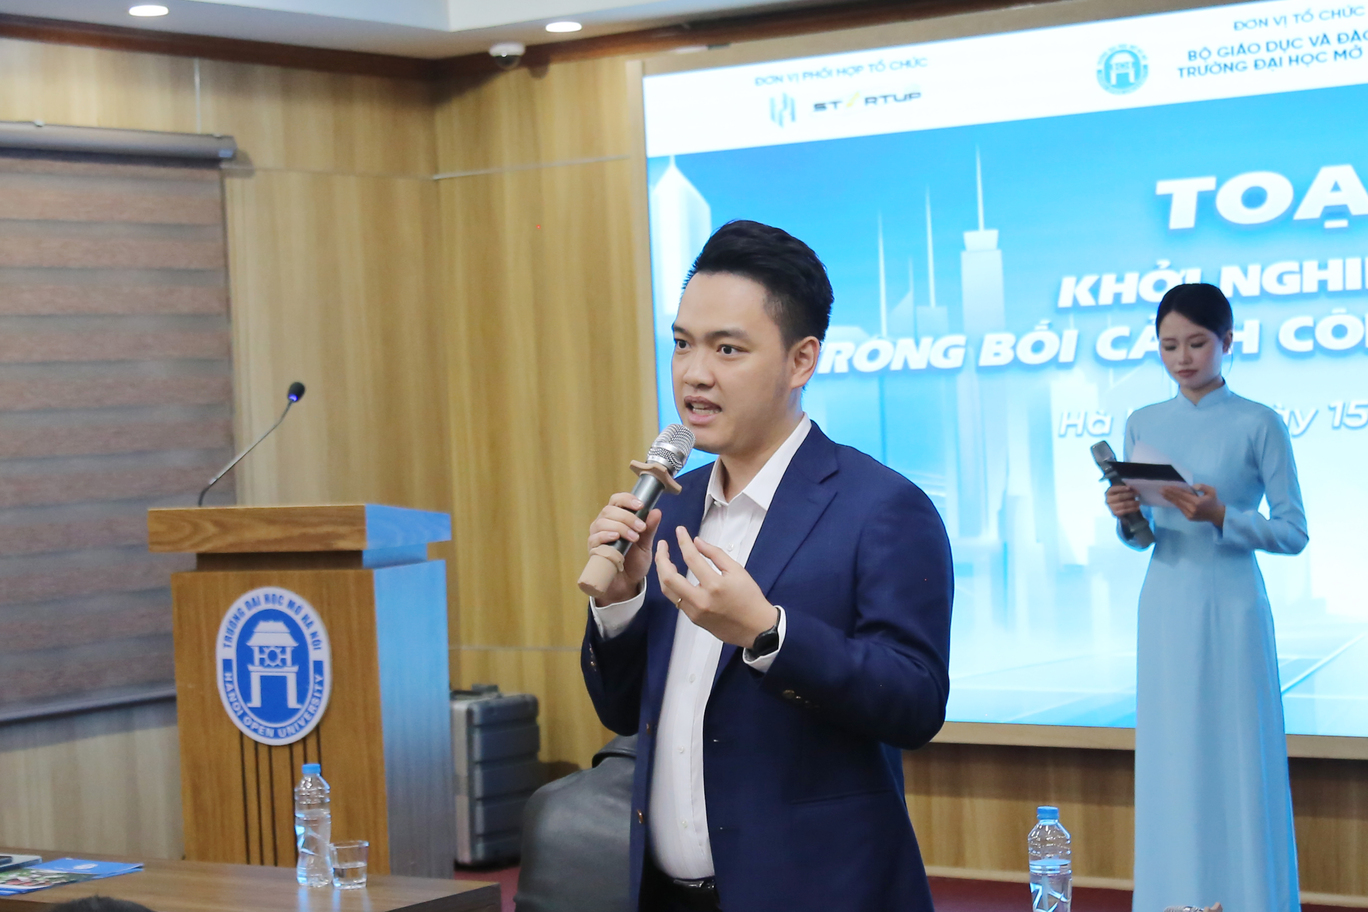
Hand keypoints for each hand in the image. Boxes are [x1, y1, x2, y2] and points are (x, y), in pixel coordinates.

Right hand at [586, 493, 662, 604]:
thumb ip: (650, 528)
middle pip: (609, 510)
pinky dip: (606, 535)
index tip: (641, 505)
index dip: (627, 499)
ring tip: (634, 537)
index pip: (617, 500)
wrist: (627, 584)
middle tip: (641, 527)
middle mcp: (604, 524)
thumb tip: (657, 511)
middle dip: (627, 516)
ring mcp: (597, 536)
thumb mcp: (646, 544)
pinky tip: (616, 538)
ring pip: (602, 522)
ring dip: (620, 527)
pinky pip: (595, 538)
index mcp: (617, 518)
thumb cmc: (634, 562)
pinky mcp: (593, 549)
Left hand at [655, 527, 777, 648]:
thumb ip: (715, 554)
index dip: (683, 541)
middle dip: (662, 558)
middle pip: (669, 578)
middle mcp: (701, 600)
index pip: (692, 558)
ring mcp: (695, 611)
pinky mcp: (693, 618)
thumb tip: (697, 542)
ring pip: (668, 590)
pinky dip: (671, 585)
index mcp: (715, 585)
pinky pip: (676, 600)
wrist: (756, 628)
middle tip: (662, 545)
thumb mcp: (737, 570)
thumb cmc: (750, 598)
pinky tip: (673, 576)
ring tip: (663, 559)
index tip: (680, 531)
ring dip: (662, 572)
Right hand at [1106, 483, 1140, 516]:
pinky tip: (1137, 507)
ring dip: (1132, 503)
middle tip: (1137, 494)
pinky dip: (1132, 509)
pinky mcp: (1115, 513)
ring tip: (1138, 502)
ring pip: (1123, 504)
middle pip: (1119, 497)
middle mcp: (1108, 500)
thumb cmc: (1122, 497)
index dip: (1121, 488)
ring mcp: (1111, 507)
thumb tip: (1134, 490)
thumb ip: (1127, 490)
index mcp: (1109, 493)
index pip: (1114, 489)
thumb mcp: (1122, 491)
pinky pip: (1125, 511)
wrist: (1119, 508)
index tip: (1129, 488)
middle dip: (1129, 495)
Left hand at [1162, 483, 1224, 528]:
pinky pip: (1180, 508)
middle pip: (1178, 500)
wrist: (1217, 515)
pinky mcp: (1189, 517)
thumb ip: (1203, 487)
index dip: (1174, 491)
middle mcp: (1192, 508)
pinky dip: (1175, 503)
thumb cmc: (1214, 501)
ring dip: (1170, 499)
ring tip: (1162, 494)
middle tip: (1160, 490)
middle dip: (1168, 494)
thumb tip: (1192, 486)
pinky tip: (1170, 499)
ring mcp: (1189, 514)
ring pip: (1178, 505)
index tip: (1166, 487)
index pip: (1182, 495)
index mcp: (1197, 502)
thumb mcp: (1212, 491)